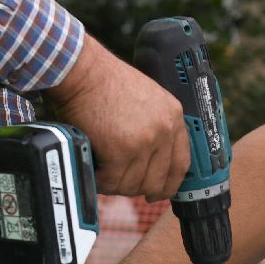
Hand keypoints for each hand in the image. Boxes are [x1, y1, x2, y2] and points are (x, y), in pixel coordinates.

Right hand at [45, 35, 188, 200]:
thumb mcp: (145, 98)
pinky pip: (112, 180)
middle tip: (119, 183)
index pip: (181, 162)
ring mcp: (144, 141)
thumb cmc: (105, 82)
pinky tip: (93, 170)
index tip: (158, 191)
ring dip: (115, 183)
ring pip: (133, 184)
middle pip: (157, 179)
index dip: (169, 183)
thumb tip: (149, 159)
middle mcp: (164, 129)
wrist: (83, 71)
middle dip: (136, 187)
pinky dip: (100, 180)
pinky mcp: (121, 150)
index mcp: (173, 115)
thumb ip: (153, 124)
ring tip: (101, 172)